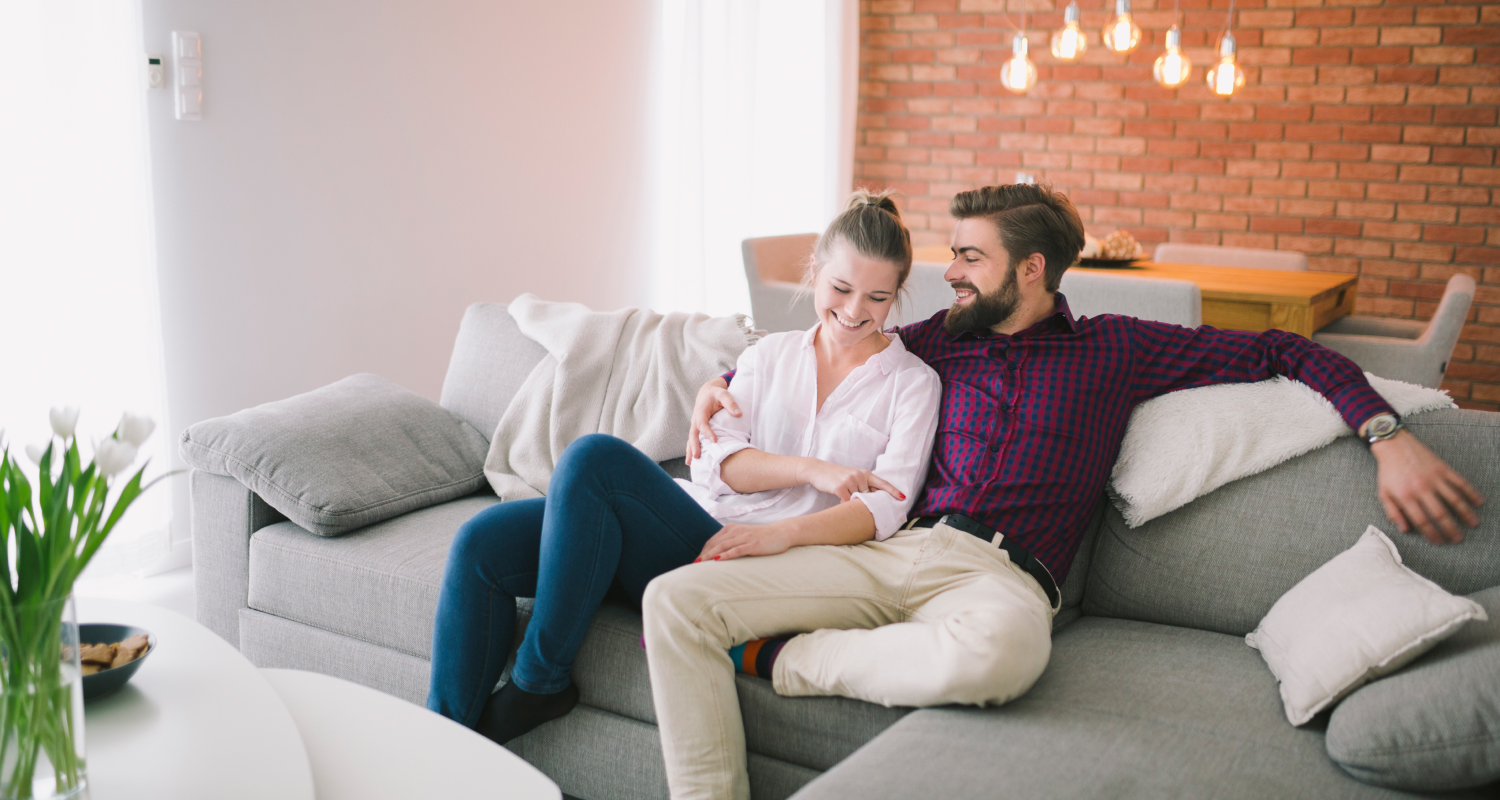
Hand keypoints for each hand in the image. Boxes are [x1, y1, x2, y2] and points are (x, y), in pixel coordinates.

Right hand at [686, 378, 736, 463]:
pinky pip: (693, 440)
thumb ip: (730, 403)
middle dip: (694, 445)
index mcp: (701, 411)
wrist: (707, 392)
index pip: (702, 423)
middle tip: (697, 457)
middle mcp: (695, 419)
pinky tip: (692, 460)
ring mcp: (695, 425)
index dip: (707, 432)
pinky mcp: (697, 429)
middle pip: (693, 434)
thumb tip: (739, 414)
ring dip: (690, 450)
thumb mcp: (723, 394)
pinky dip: (692, 449)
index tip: (714, 441)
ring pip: (691, 438)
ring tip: (690, 463)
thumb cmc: (716, 393)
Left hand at [696, 522, 793, 561]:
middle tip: (694, 565)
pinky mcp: (752, 544)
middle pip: (714, 543)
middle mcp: (736, 531)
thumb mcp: (744, 537)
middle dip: (703, 554)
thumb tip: (718, 554)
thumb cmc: (763, 537)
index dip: (704, 550)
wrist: (782, 533)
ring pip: (722, 546)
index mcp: (732, 529)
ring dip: (710, 555)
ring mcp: (744, 537)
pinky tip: (717, 560)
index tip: (696, 561)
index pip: (713, 540)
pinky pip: (736, 550)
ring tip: (700, 563)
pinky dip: (725, 555)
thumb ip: (732, 542)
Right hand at [799, 459, 903, 502]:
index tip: (903, 498)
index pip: (882, 483)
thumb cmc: (837, 476)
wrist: (818, 470)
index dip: (893, 491)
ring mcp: (850, 481)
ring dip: (851, 501)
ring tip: (842, 492)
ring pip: (857, 500)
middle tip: (853, 496)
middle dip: (863, 501)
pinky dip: (843, 503)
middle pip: (868, 496)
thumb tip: (873, 500)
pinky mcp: (840, 487)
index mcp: (865, 473)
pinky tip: (838, 497)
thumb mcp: (853, 477)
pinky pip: (846, 502)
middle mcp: (859, 475)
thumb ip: (864, 486)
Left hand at [1371, 430, 1483, 544]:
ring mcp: (1434, 478)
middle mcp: (1421, 488)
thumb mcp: (1383, 493)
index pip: (1422, 521)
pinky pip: (1460, 482)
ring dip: (1466, 513)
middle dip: (1451, 529)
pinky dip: (1471, 492)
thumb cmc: (1388, 471)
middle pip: (1440, 514)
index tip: (1439, 542)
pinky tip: (1478, 501)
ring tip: (1473, 524)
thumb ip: (1393, 512)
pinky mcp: (1443, 468)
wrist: (1394, 445)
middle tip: (1458, 539)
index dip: (1432, 534)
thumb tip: (1405, 530)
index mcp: (1405, 496)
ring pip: (1454, 499)